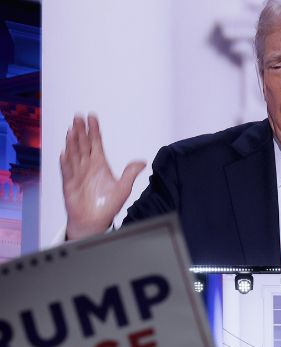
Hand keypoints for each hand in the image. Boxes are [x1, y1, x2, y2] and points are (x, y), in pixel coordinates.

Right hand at [60, 114, 144, 238]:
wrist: (94, 221)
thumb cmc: (107, 206)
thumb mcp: (123, 188)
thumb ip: (130, 173)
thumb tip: (143, 161)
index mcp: (100, 164)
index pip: (96, 143)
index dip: (94, 130)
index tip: (92, 117)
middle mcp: (87, 166)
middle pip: (83, 144)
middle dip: (81, 131)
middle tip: (78, 117)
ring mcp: (77, 174)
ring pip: (74, 154)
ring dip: (72, 142)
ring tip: (72, 129)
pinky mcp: (69, 184)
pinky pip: (67, 171)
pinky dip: (66, 162)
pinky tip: (64, 152)